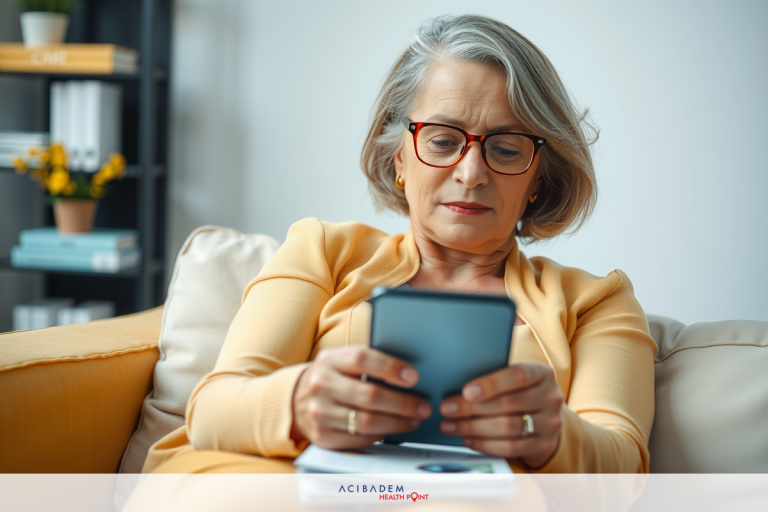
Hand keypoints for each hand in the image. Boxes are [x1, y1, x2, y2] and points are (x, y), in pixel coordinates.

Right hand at [291, 346, 432, 449]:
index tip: (413, 376)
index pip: (361, 359)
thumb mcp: (341, 360)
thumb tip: (409, 373)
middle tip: (423, 407)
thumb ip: (368, 362)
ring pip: (366, 421)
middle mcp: (321, 385)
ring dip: (397, 423)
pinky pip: (359, 438)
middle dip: (403, 403)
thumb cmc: (332, 377)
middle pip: (369, 395)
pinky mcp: (323, 436)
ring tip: (414, 420)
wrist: (296, 399)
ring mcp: (320, 412)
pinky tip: (393, 429)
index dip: (390, 367)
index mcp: (330, 360)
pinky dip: (381, 435)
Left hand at [438, 362, 563, 467]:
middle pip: (508, 404)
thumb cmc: (519, 390)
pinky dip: (484, 444)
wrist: (545, 415)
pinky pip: (510, 448)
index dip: (491, 384)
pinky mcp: (544, 445)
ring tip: (450, 426)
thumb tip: (455, 382)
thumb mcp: (513, 377)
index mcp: (542, 373)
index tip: (466, 391)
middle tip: (447, 409)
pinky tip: (467, 438)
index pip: (518, 375)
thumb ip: (494, 376)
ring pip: (507, 428)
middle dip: (471, 408)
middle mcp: (550, 397)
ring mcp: (550, 423)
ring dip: (473, 428)